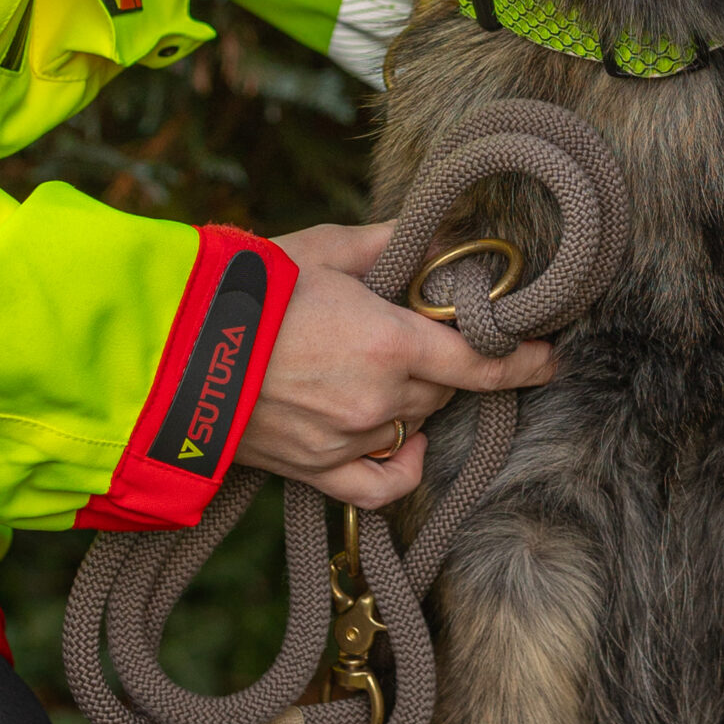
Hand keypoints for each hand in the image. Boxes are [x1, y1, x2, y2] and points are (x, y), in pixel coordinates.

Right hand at [236, 223, 556, 509]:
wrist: (174, 350)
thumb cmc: (248, 290)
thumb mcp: (322, 248)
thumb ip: (389, 245)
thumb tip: (439, 240)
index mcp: (389, 341)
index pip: (481, 361)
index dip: (522, 361)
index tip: (549, 356)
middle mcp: (379, 399)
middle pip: (444, 387)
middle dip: (440, 360)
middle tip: (408, 329)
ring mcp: (350, 441)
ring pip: (412, 422)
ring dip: (411, 396)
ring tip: (371, 363)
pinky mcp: (318, 471)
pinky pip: (383, 483)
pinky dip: (402, 462)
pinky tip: (403, 440)